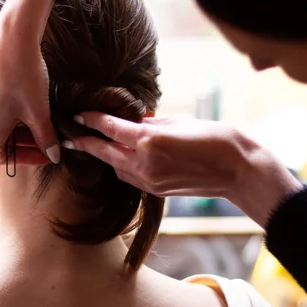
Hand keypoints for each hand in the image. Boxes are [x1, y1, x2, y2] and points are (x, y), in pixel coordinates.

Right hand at [0, 0, 59, 166]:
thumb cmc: (24, 78)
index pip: (6, 159)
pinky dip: (5, 114)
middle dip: (20, 145)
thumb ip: (46, 138)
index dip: (30, 158)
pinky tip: (24, 105)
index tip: (48, 152)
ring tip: (37, 123)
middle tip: (43, 140)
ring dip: (14, 130)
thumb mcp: (39, 112)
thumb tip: (54, 155)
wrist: (12, 39)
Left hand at [65, 113, 301, 227]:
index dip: (91, 120)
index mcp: (150, 140)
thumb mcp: (179, 121)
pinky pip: (129, 178)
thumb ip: (150, 121)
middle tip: (69, 135)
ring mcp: (149, 180)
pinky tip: (122, 158)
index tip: (77, 114)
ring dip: (105, 156)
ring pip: (115, 168)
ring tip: (95, 144)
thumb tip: (132, 120)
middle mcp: (144, 162)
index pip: (110, 128)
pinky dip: (121, 167)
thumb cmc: (215, 138)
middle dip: (86, 143)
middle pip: (104, 152)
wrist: (238, 170)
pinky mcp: (156, 191)